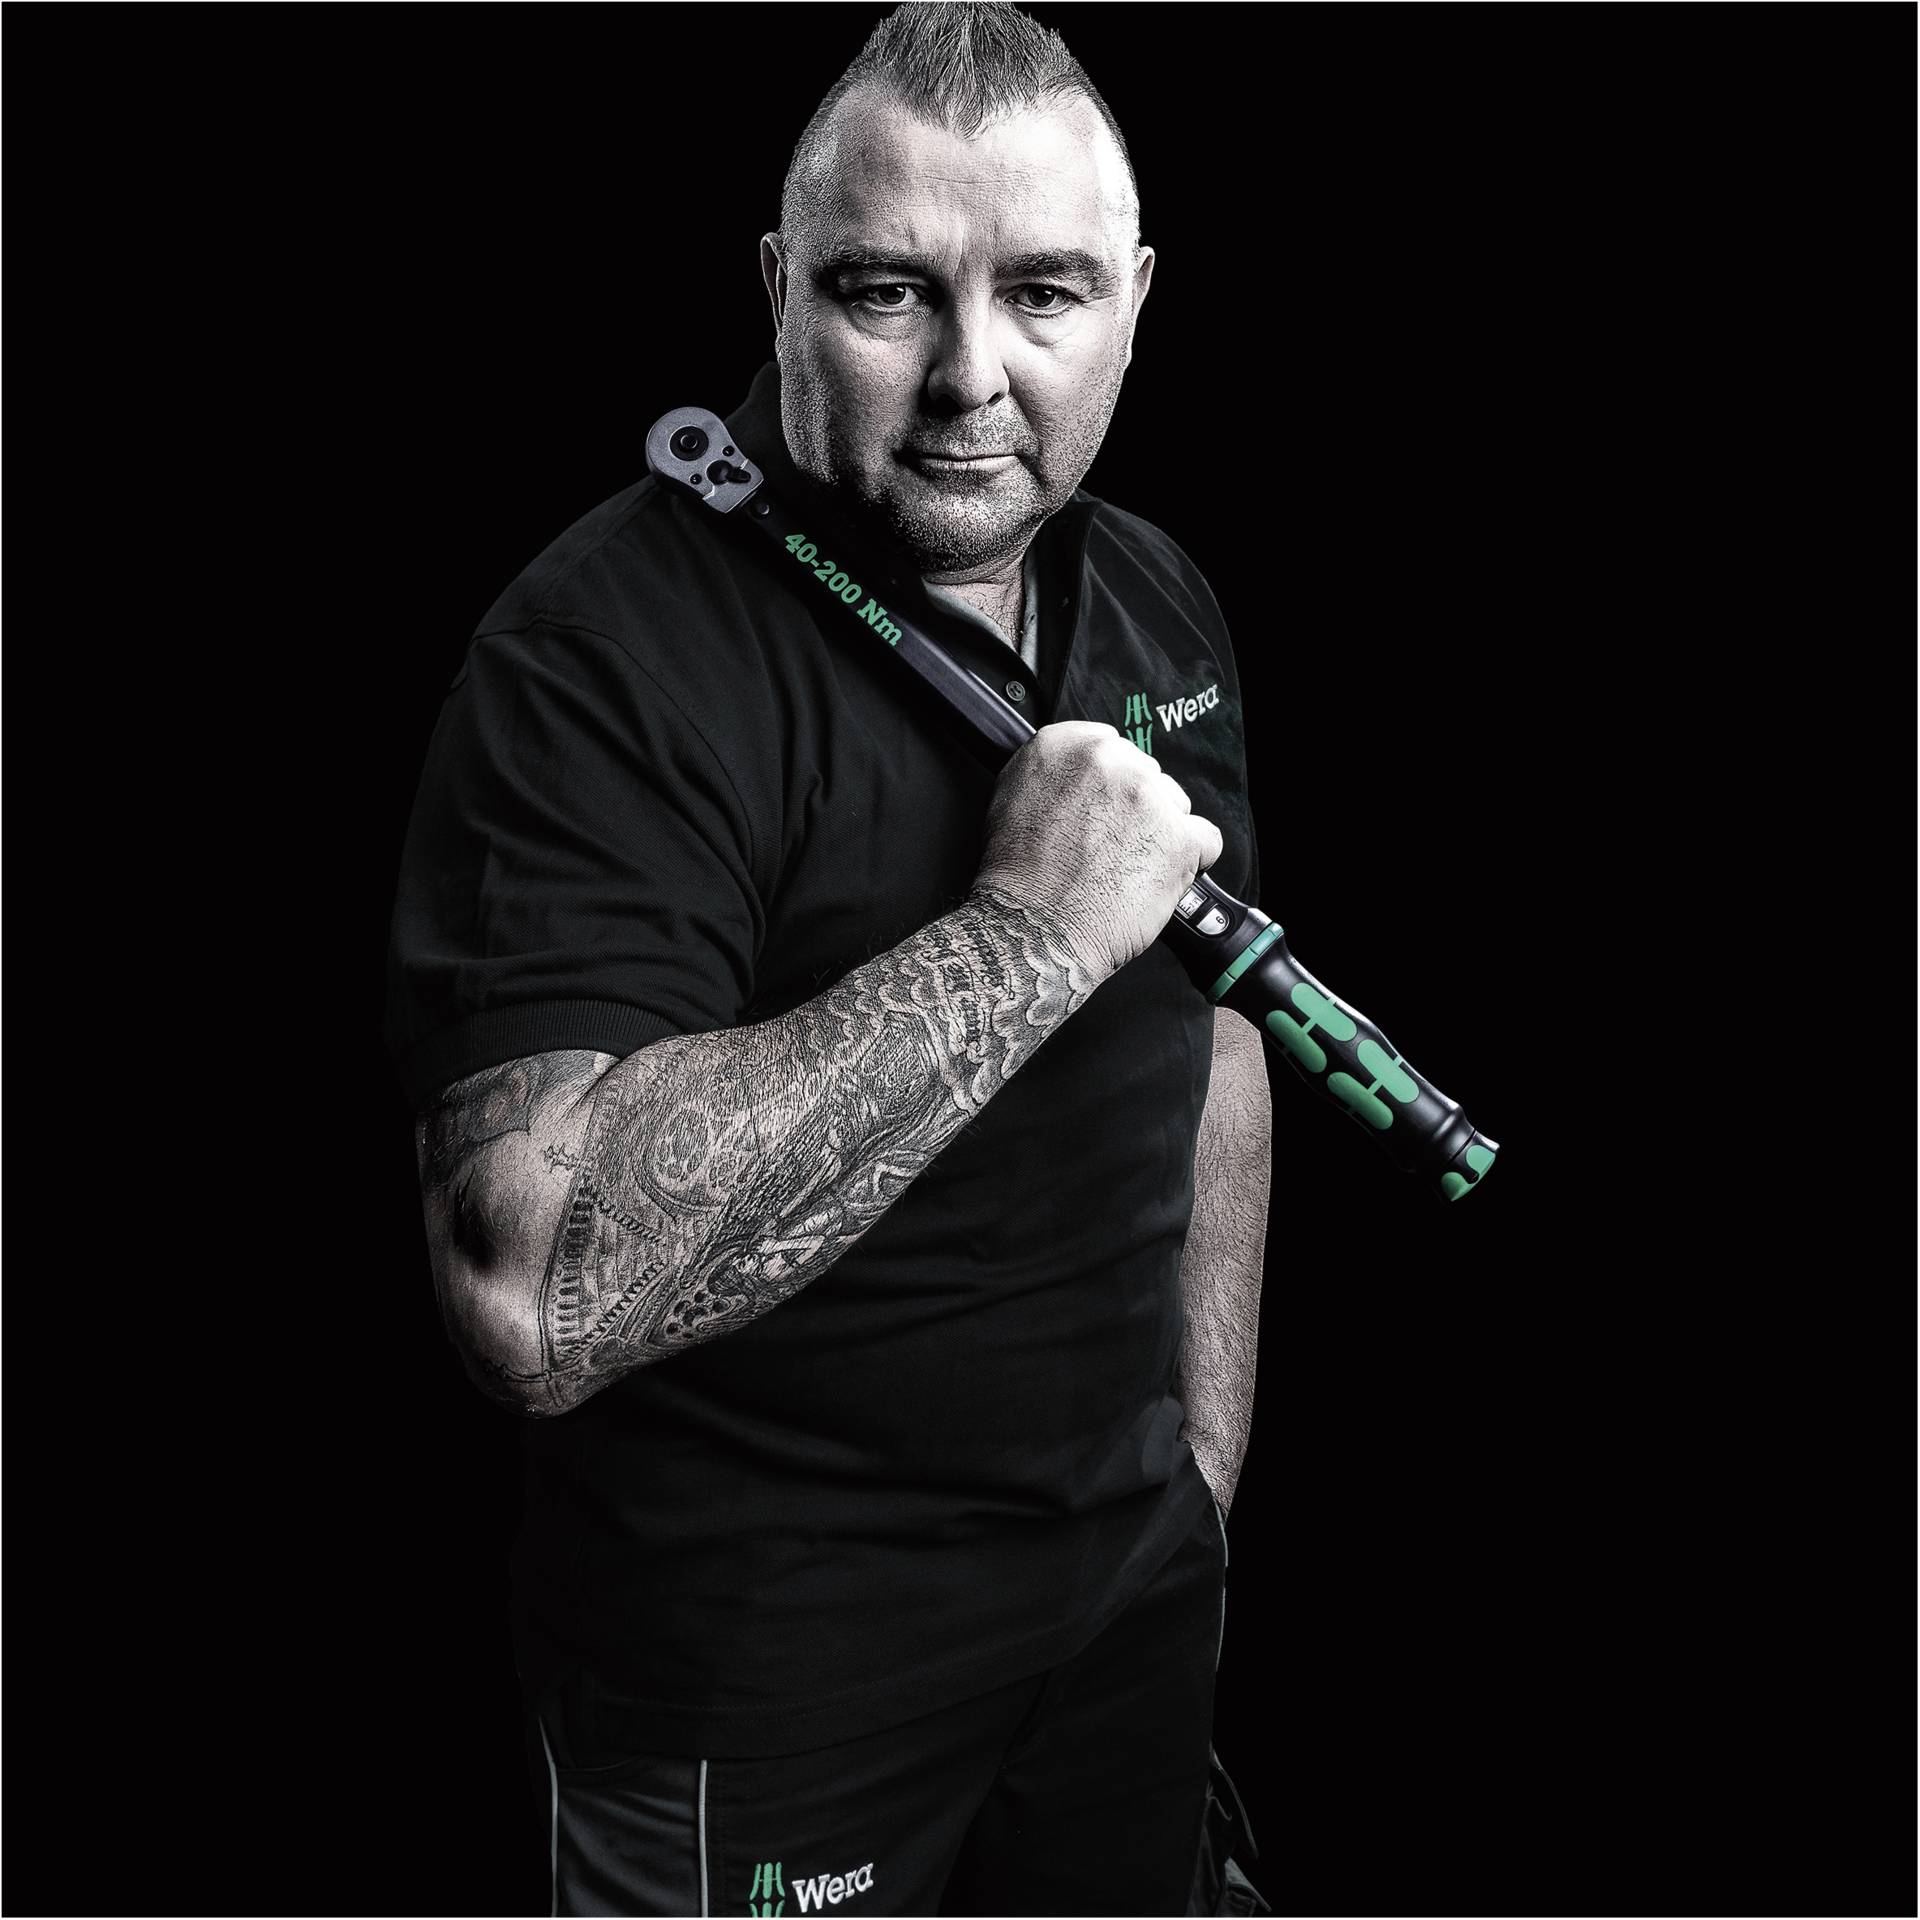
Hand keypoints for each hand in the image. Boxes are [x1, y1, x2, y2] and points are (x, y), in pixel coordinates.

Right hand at [970, 721, 1222, 984]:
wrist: (1034, 930)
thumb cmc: (1017, 878)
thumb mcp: (1012, 799)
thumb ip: (1053, 772)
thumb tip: (1081, 772)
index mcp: (1064, 745)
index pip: (1110, 746)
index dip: (1109, 783)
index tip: (1103, 806)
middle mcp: (1108, 761)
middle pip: (1146, 774)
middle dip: (1135, 807)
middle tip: (1110, 844)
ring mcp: (1148, 798)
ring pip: (1176, 804)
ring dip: (1162, 831)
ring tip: (1129, 866)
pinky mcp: (1179, 838)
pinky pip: (1206, 840)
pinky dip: (1191, 860)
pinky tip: (1162, 876)